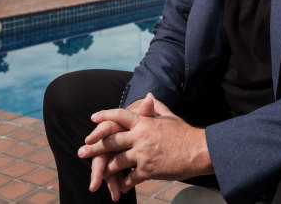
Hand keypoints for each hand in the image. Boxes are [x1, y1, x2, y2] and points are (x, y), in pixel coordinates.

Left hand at [80, 93, 212, 193]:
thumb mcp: (170, 116)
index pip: (119, 115)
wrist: (198, 150)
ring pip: (117, 161)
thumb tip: (149, 95)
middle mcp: (140, 137)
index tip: (93, 119)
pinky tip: (120, 185)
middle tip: (81, 151)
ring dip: (105, 168)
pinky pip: (130, 177)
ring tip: (96, 173)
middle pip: (110, 140)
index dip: (105, 115)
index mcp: (144, 122)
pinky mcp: (148, 170)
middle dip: (94, 147)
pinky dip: (124, 182)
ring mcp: (142, 154)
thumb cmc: (185, 133)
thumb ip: (156, 107)